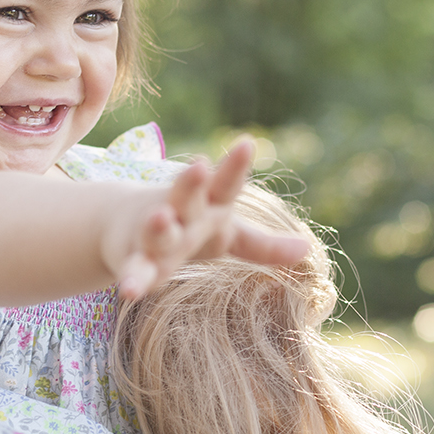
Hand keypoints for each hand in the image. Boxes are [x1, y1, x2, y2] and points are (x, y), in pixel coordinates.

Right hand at [106, 138, 310, 299]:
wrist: (125, 226)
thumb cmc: (189, 227)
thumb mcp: (228, 235)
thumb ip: (264, 245)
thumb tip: (307, 249)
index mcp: (208, 204)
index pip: (225, 183)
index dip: (235, 166)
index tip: (247, 143)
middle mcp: (180, 213)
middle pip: (186, 197)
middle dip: (191, 183)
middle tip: (198, 166)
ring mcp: (154, 234)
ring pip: (157, 231)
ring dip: (159, 225)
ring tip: (162, 218)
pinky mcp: (134, 259)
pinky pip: (135, 269)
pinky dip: (133, 278)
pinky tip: (128, 291)